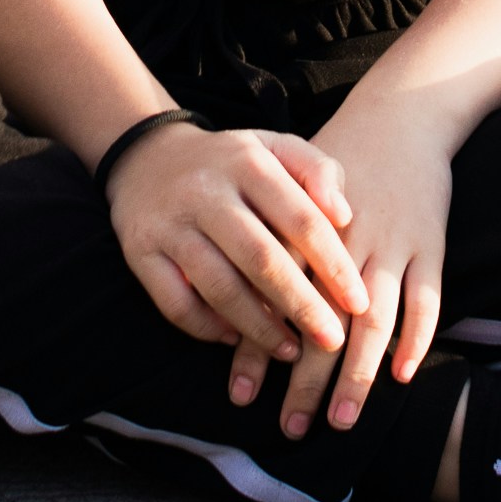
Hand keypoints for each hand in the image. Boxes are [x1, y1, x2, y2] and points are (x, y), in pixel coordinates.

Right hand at [105, 122, 369, 363]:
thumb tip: (345, 215)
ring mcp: (171, 223)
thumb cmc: (233, 163)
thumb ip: (318, 170)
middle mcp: (207, 190)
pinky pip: (177, 304)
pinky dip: (208, 329)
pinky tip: (236, 340)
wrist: (149, 158)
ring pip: (219, 287)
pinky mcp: (141, 253)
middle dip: (302, 306)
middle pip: (261, 258)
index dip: (333, 264)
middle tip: (332, 341)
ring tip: (291, 352)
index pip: (300, 217)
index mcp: (248, 161)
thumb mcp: (276, 148)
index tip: (359, 302)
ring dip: (260, 328)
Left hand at [235, 106, 450, 437]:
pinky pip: (427, 298)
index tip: (241, 396)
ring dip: (358, 374)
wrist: (399, 116)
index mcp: (304, 227)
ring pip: (374, 318)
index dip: (257, 347)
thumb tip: (225, 310)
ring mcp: (393, 242)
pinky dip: (417, 338)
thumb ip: (263, 243)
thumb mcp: (289, 190)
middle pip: (323, 319)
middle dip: (306, 378)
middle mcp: (347, 240)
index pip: (274, 298)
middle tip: (291, 428)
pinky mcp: (431, 244)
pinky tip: (402, 375)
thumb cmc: (335, 165)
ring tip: (340, 420)